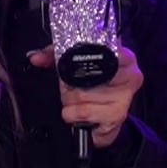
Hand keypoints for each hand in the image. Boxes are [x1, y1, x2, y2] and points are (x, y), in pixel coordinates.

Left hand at [28, 45, 142, 148]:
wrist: (104, 120)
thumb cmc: (93, 89)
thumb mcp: (75, 66)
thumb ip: (54, 56)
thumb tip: (36, 57)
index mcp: (124, 55)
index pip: (100, 47)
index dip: (79, 57)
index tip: (71, 64)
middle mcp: (130, 74)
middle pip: (87, 74)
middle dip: (71, 83)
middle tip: (74, 86)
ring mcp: (125, 96)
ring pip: (82, 94)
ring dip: (71, 100)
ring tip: (77, 100)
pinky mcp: (116, 116)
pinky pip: (83, 111)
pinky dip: (73, 114)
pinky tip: (78, 113)